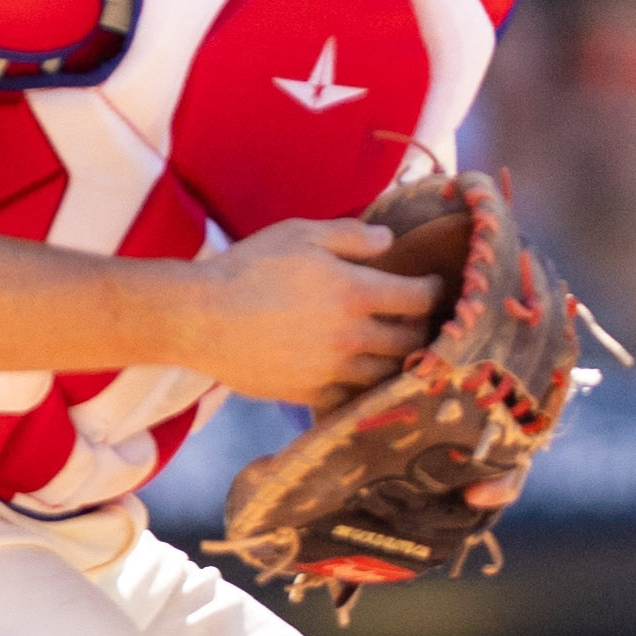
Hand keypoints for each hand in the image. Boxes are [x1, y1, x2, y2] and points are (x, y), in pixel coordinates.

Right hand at [173, 217, 441, 407]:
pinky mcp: (309, 393)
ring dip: (399, 363)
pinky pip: (352, 401)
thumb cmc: (249, 266)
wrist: (201, 316)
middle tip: (418, 321)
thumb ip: (351, 235)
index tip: (434, 286)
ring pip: (387, 374)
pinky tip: (363, 381)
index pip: (419, 298)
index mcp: (356, 292)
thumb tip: (389, 240)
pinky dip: (364, 392)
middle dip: (422, 330)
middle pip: (411, 342)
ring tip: (397, 352)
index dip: (434, 291)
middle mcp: (352, 336)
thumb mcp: (300, 233)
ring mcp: (332, 370)